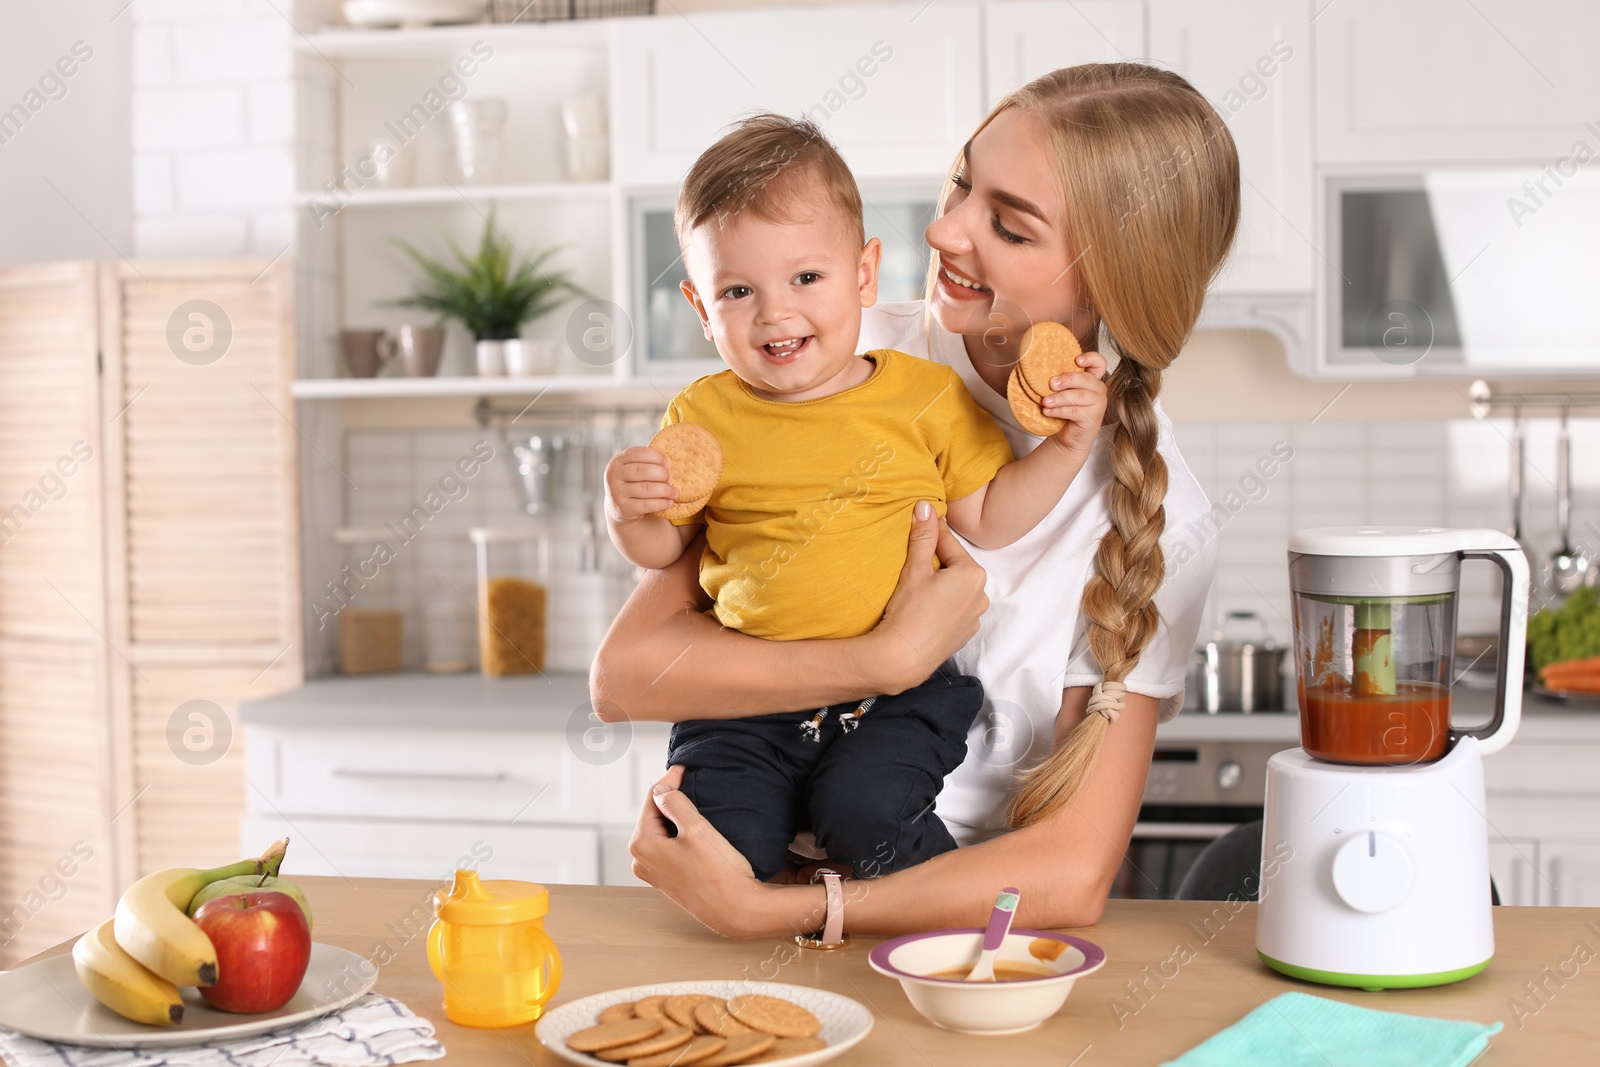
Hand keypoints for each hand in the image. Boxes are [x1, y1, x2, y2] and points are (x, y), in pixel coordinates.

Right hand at [605, 446, 675, 522]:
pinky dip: (661, 503)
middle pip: (641, 471)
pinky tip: (670, 502)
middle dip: (660, 473)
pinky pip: (646, 505)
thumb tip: (671, 462)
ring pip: (645, 488)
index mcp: (618, 460)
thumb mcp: (635, 469)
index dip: (655, 456)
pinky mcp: (624, 508)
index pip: (637, 453)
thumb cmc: (634, 482)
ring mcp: (617, 492)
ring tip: (675, 492)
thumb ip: (648, 462)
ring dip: (664, 490)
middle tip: (670, 477)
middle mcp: (614, 475)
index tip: (668, 462)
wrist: (620, 506)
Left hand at [630, 766, 767, 936]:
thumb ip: (674, 803)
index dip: (669, 780)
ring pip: (662, 831)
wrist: (737, 910)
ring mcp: (654, 872)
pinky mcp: (668, 879)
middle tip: (692, 782)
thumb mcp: (696, 828)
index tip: (685, 767)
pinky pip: (669, 847)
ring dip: (677, 817)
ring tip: (698, 804)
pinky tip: (697, 831)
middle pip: (654, 815)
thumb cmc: (718, 872)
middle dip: (671, 799)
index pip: (652, 799)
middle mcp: (641, 860)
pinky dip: (680, 835)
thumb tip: (661, 788)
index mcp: (641, 844)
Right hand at [872, 501, 987, 691]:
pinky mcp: (965, 633)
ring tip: (918, 583)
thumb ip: (923, 536)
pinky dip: (943, 602)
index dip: (931, 531)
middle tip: (914, 556)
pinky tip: (924, 606)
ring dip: (941, 582)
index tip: (922, 518)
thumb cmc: (909, 611)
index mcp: (972, 574)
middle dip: (936, 559)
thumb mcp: (915, 569)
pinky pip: (955, 608)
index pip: (948, 543)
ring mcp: (975, 617)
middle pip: (955, 566)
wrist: (903, 657)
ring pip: (956, 588)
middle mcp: (982, 595)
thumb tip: (925, 506)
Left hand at [1042, 350, 1108, 457]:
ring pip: (1080, 396)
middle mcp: (1098, 389)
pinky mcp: (1092, 418)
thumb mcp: (1063, 392)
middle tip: (1051, 383)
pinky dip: (1059, 411)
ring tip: (1045, 401)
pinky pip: (1075, 411)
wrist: (1069, 437)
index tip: (1077, 360)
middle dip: (1068, 379)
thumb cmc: (1065, 410)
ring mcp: (1098, 404)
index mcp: (1092, 378)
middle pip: (1086, 379)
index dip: (1091, 358)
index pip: (1099, 363)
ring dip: (1060, 398)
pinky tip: (1047, 412)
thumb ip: (1059, 380)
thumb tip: (1035, 368)